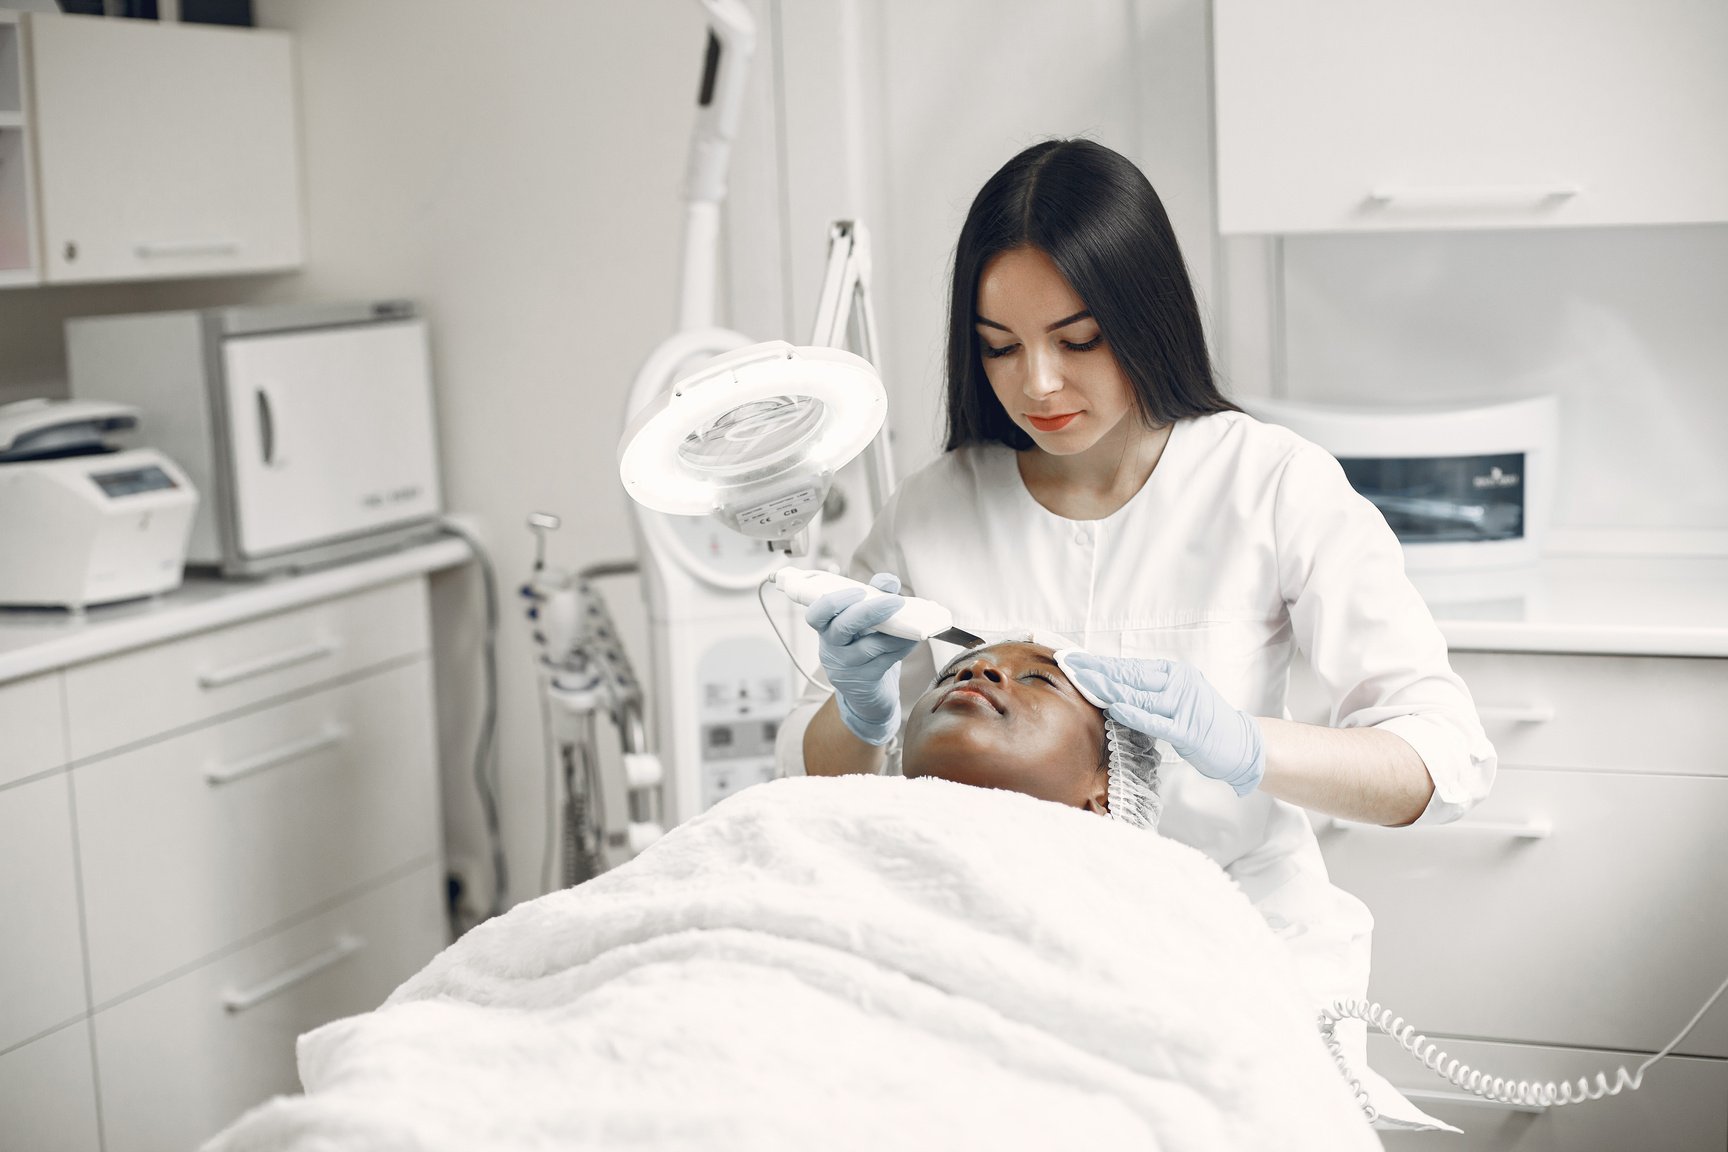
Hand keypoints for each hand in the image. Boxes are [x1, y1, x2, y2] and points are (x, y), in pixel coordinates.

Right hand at [808, 572, 917, 746]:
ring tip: (910, 622)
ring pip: (869, 647)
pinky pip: (886, 660)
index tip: (857, 591)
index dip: (832, 602)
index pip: (816, 614)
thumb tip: (888, 581)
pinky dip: (901, 646)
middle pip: (842, 628)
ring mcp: (846, 667)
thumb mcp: (864, 621)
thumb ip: (874, 595)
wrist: (866, 690)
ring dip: (894, 632)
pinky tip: (911, 638)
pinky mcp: (865, 681)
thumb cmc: (862, 645)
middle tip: (895, 601)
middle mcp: (831, 649)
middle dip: (870, 611)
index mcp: (826, 628)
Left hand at [1063, 653, 1264, 795]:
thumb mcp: (1176, 699)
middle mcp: (1179, 683)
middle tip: (1069, 664)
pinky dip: (1134, 713)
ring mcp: (1185, 705)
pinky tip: (1115, 707)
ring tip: (1082, 682)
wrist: (1243, 744)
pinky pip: (1156, 720)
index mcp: (1174, 673)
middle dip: (1096, 671)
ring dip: (1108, 689)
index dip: (1100, 664)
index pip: (1129, 667)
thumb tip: (1110, 687)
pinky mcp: (1189, 730)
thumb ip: (1147, 692)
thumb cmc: (1204, 722)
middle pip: (1129, 676)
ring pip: (1139, 696)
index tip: (1074, 659)